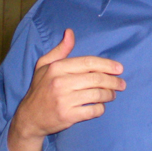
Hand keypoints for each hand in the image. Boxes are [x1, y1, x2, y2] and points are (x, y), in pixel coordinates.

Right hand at [7, 29, 125, 150]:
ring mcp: (64, 100)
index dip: (107, 64)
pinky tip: (100, 106)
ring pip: (97, 95)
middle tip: (121, 84)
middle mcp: (60, 82)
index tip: (120, 68)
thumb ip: (60, 50)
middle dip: (113, 81)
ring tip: (112, 94)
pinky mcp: (68, 116)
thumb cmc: (40, 88)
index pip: (89, 62)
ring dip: (109, 94)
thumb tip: (70, 32)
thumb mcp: (44, 65)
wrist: (29, 118)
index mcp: (57, 68)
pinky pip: (93, 110)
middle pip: (96, 79)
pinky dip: (101, 108)